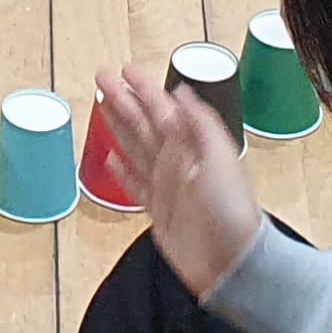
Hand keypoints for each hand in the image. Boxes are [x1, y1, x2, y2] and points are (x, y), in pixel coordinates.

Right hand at [95, 60, 263, 299]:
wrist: (230, 261)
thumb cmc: (230, 211)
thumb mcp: (221, 157)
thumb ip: (200, 123)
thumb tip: (183, 93)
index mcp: (192, 145)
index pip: (162, 109)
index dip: (143, 89)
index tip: (125, 72)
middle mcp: (178, 161)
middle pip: (143, 123)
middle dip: (122, 100)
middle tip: (101, 79)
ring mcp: (166, 185)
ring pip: (135, 147)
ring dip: (117, 126)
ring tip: (101, 105)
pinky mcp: (157, 210)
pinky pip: (134, 184)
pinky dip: (121, 171)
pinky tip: (110, 158)